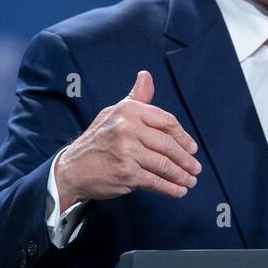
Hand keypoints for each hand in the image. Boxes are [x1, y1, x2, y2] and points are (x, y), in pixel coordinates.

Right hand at [54, 70, 200, 206]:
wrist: (72, 169)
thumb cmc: (98, 141)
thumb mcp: (114, 113)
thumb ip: (136, 98)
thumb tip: (146, 76)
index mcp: (129, 111)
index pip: (166, 121)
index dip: (183, 137)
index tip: (192, 148)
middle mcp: (128, 128)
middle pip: (168, 145)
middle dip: (185, 159)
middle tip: (195, 167)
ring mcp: (127, 151)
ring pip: (164, 164)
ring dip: (181, 175)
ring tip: (190, 181)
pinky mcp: (127, 173)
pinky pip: (156, 181)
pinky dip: (170, 188)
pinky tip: (178, 191)